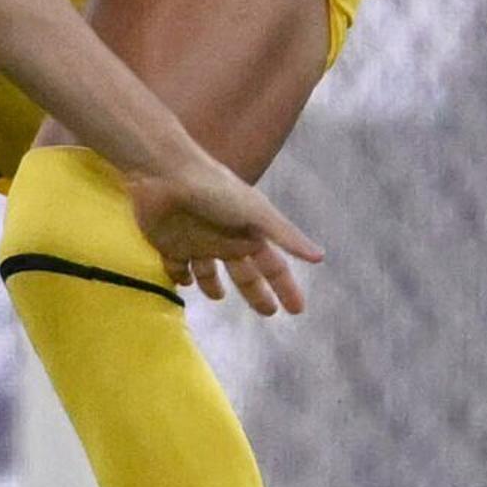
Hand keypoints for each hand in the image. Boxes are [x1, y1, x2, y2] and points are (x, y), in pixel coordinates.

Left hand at [124, 155, 324, 317]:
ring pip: (208, 271)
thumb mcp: (256, 211)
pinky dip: (180, 277)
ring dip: (212, 285)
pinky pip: (176, 267)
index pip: (273, 267)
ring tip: (217, 297)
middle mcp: (225, 240)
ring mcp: (196, 242)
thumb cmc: (215, 190)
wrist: (166, 173)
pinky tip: (184, 283)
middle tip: (268, 313)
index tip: (297, 310)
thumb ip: (285, 235)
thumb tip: (320, 257)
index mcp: (249, 234)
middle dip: (256, 292)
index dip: (285, 287)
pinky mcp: (168, 243)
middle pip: (244, 273)